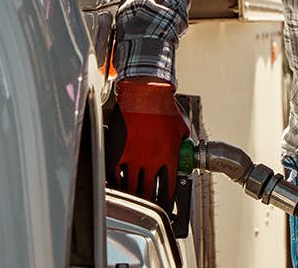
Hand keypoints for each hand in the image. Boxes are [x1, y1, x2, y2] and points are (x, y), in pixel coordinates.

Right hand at [108, 77, 184, 205]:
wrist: (145, 92)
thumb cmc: (163, 105)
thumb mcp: (180, 128)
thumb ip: (180, 143)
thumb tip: (182, 149)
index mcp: (168, 156)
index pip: (168, 187)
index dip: (166, 200)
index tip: (165, 203)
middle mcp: (150, 160)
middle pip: (147, 190)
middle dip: (148, 201)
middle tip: (147, 204)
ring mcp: (132, 156)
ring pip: (130, 185)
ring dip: (132, 194)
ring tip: (132, 198)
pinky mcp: (117, 150)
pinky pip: (115, 173)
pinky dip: (116, 182)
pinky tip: (118, 184)